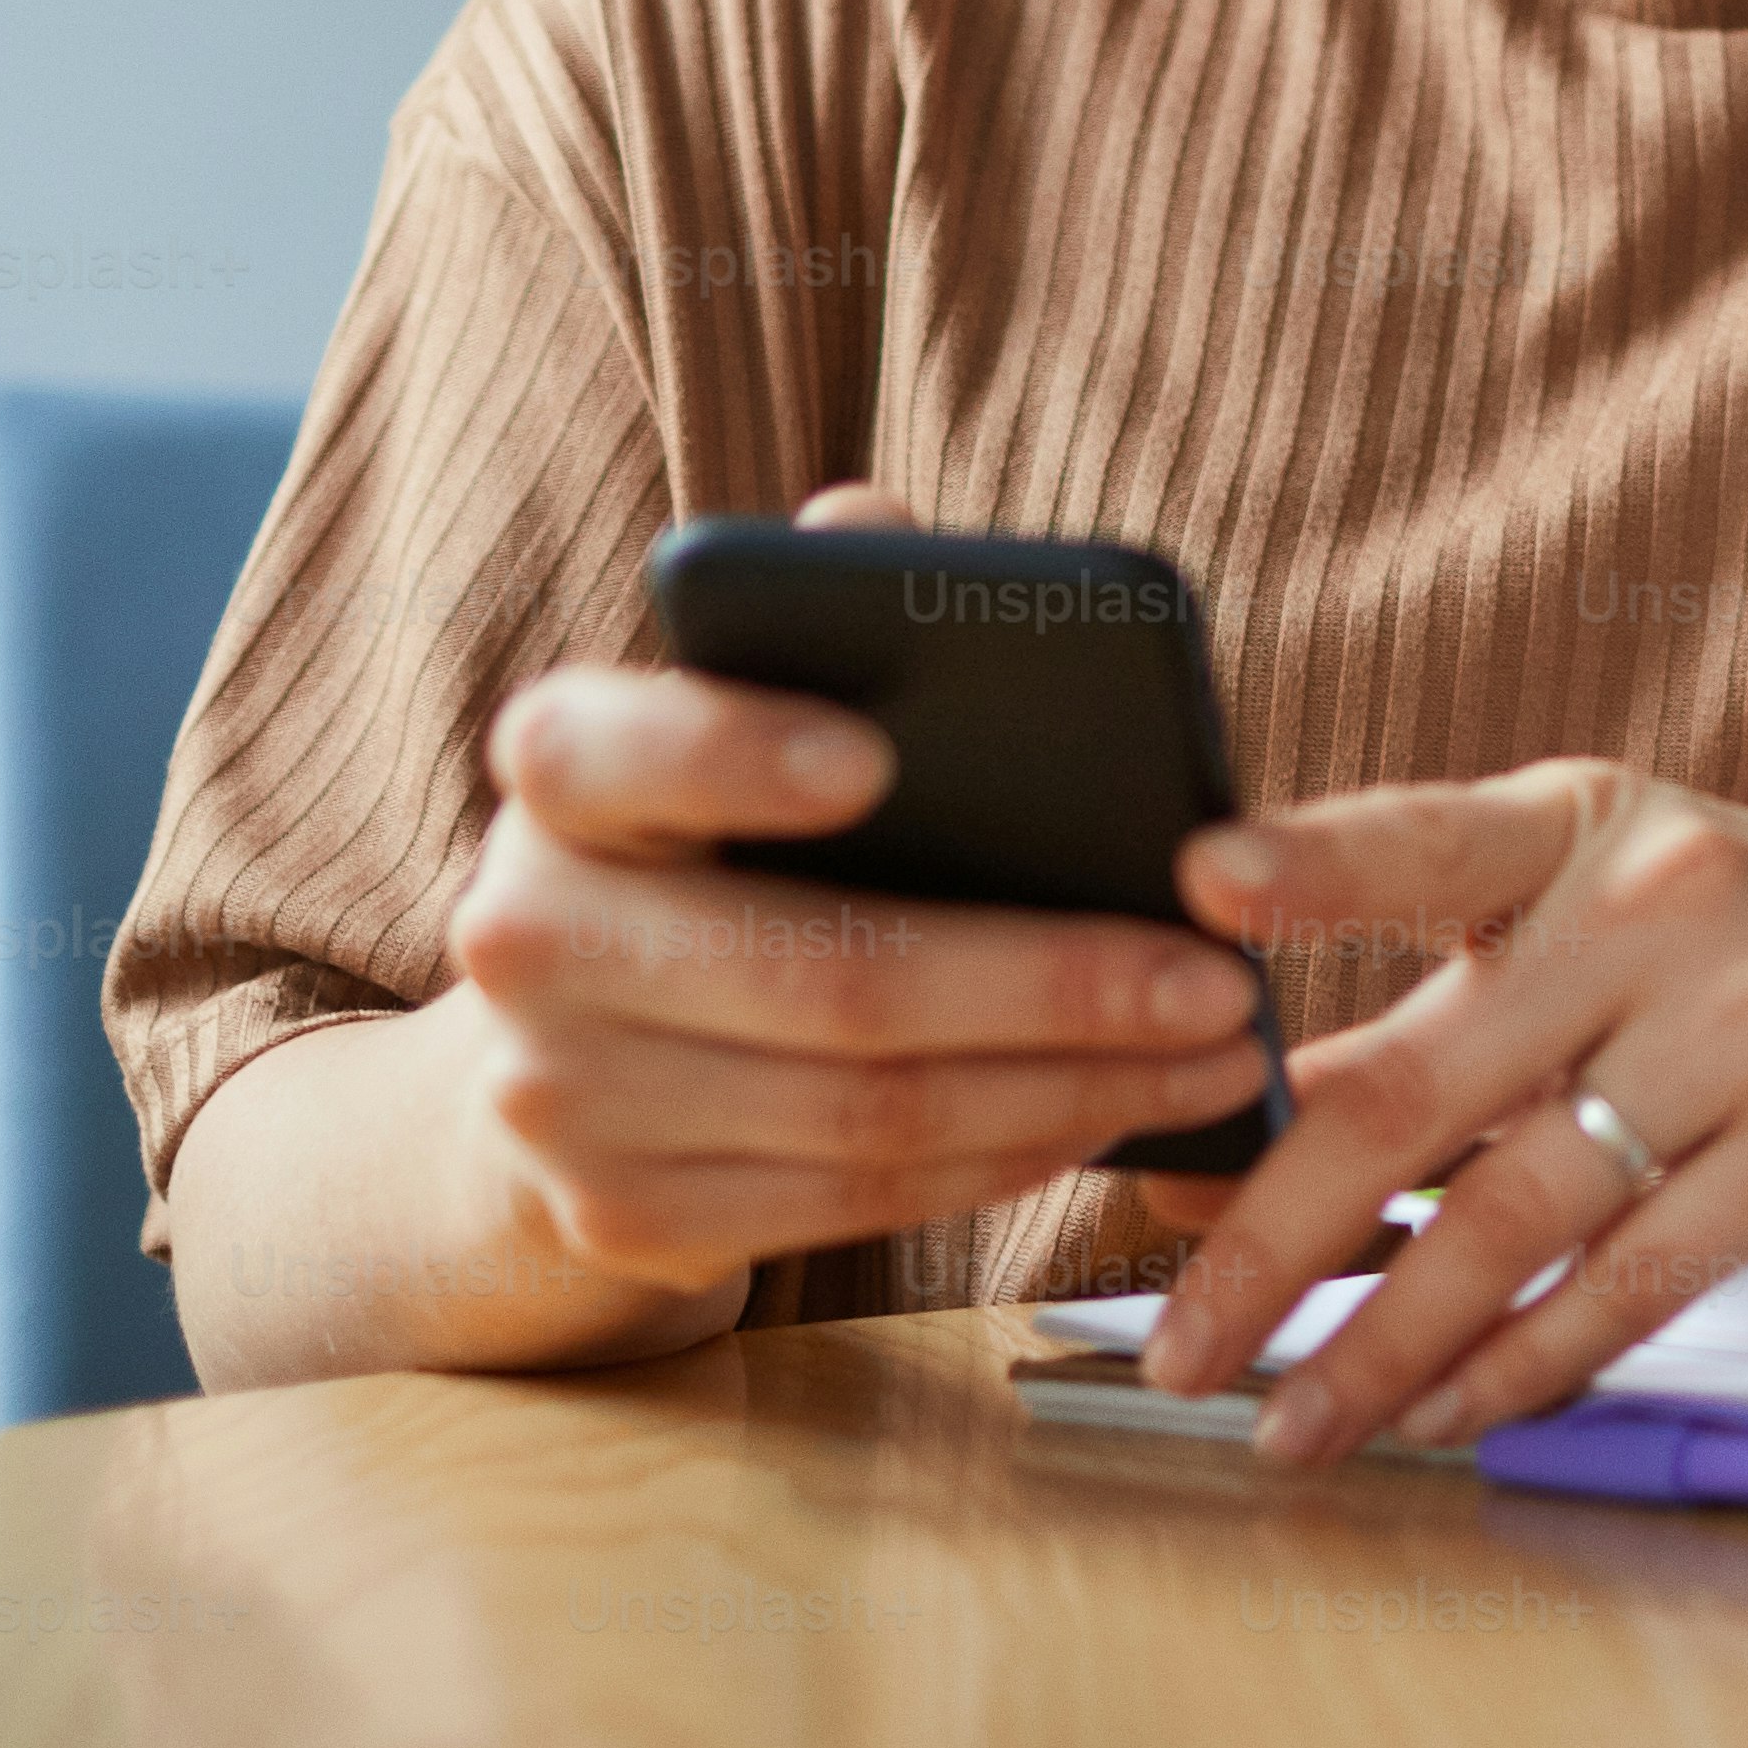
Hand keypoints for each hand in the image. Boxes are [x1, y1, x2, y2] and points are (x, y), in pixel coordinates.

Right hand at [427, 671, 1283, 1311]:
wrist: (558, 1058)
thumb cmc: (706, 841)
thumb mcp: (727, 729)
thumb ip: (807, 628)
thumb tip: (871, 528)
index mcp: (557, 777)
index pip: (610, 749)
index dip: (732, 752)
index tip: (878, 756)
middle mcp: (527, 940)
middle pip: (824, 975)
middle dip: (1052, 984)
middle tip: (1220, 978)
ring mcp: (562, 1100)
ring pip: (867, 1112)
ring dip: (1069, 1089)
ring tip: (1214, 1054)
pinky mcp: (622, 1219)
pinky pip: (856, 1202)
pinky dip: (1003, 1160)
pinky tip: (1108, 1115)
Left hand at [1128, 768, 1747, 1457]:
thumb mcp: (1620, 912)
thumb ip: (1450, 1004)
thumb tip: (1243, 1128)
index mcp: (1586, 822)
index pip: (1428, 837)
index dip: (1314, 861)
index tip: (1199, 881)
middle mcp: (1666, 904)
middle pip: (1421, 1088)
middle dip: (1272, 1237)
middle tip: (1176, 1343)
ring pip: (1511, 1217)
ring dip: (1380, 1346)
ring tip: (1289, 1425)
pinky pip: (1629, 1286)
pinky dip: (1522, 1365)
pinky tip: (1448, 1412)